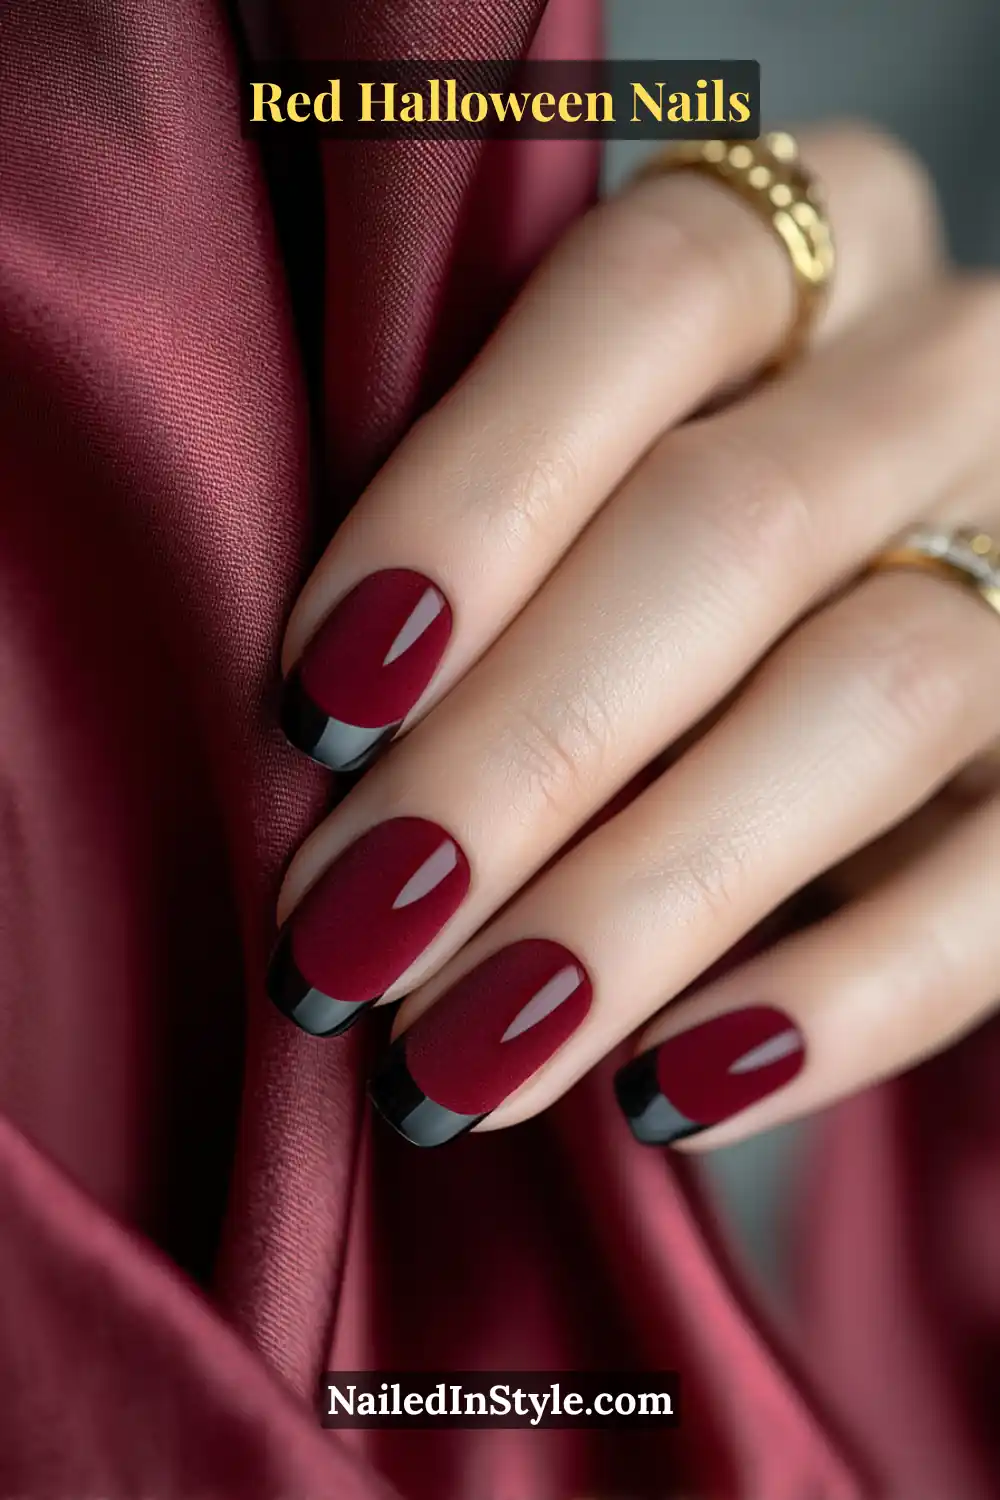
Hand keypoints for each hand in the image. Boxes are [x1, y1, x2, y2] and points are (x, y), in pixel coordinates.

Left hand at [270, 124, 999, 1150]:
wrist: (836, 624)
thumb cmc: (642, 536)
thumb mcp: (577, 482)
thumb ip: (489, 539)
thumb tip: (334, 741)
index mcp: (806, 242)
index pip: (649, 297)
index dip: (474, 494)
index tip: (321, 698)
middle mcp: (948, 374)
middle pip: (740, 529)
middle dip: (523, 752)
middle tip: (351, 933)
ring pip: (875, 700)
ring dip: (642, 900)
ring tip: (464, 1053)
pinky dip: (836, 997)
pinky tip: (665, 1092)